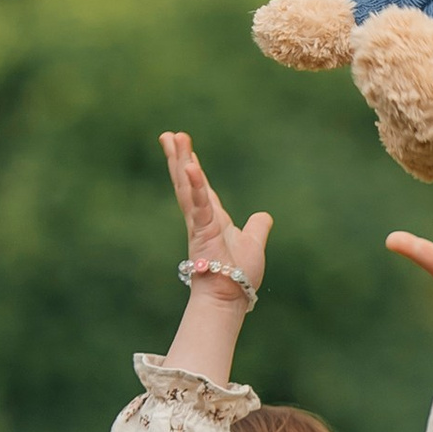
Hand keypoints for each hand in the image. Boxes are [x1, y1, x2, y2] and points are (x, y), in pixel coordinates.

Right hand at [161, 131, 270, 300]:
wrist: (229, 297)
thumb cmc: (237, 275)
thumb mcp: (252, 243)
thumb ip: (257, 228)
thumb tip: (264, 216)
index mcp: (212, 218)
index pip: (200, 186)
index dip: (192, 166)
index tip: (184, 147)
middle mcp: (201, 217)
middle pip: (186, 180)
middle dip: (177, 157)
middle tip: (168, 135)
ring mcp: (199, 222)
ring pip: (186, 186)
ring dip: (180, 161)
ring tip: (172, 138)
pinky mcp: (202, 230)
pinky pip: (198, 204)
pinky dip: (195, 185)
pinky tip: (191, 166)